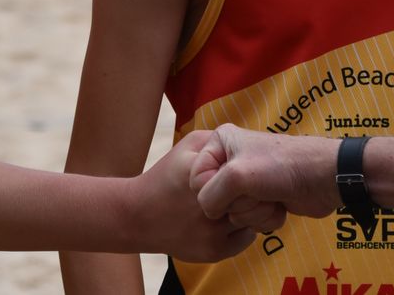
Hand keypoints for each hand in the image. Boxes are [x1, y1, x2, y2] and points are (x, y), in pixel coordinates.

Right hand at [132, 130, 278, 261]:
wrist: (138, 216)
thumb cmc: (166, 176)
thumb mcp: (188, 146)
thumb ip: (218, 142)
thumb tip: (247, 147)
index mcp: (204, 176)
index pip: (248, 174)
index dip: (249, 171)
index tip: (244, 171)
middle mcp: (210, 206)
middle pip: (255, 199)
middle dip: (252, 193)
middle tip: (245, 188)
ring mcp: (212, 232)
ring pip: (254, 220)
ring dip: (248, 211)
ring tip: (233, 203)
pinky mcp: (214, 252)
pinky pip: (245, 239)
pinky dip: (241, 230)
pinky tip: (226, 220)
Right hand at [189, 124, 339, 221]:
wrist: (323, 178)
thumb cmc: (282, 166)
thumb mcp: (236, 176)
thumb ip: (209, 195)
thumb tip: (209, 214)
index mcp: (220, 144)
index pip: (196, 179)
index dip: (211, 190)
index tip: (232, 186)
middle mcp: (230, 161)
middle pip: (215, 199)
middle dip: (238, 203)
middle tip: (256, 191)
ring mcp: (247, 182)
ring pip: (233, 213)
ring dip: (253, 212)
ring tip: (270, 197)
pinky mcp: (261, 200)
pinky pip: (249, 221)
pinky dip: (265, 218)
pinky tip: (279, 206)